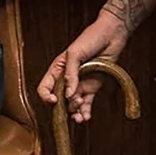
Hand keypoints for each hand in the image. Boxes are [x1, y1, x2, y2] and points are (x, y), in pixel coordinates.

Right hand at [37, 9, 128, 123]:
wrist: (110, 37)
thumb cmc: (90, 39)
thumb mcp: (75, 53)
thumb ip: (71, 74)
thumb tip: (68, 95)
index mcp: (57, 69)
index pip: (45, 87)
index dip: (46, 96)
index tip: (54, 101)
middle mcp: (66, 79)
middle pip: (59, 100)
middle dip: (64, 107)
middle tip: (75, 103)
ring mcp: (80, 85)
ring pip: (72, 106)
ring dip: (75, 112)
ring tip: (81, 113)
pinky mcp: (92, 88)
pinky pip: (86, 105)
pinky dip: (85, 113)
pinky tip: (86, 117)